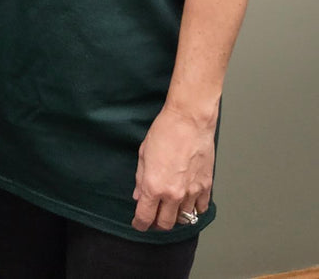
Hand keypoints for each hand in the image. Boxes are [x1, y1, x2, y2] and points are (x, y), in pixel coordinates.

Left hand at [131, 105, 214, 230]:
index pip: (145, 217)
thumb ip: (140, 178)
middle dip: (157, 224)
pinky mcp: (206, 186)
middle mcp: (173, 194)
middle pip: (165, 224)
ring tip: (170, 210)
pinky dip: (194, 209)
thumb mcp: (143, 154)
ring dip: (176, 217)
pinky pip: (201, 208)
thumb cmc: (165, 131)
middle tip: (153, 218)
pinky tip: (189, 203)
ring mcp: (191, 192)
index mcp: (154, 186)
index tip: (138, 224)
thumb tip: (138, 195)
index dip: (140, 224)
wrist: (189, 120)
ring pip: (184, 219)